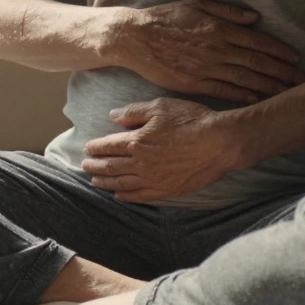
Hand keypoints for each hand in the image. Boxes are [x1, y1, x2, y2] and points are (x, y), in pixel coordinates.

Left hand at [81, 97, 239, 202]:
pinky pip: (140, 196)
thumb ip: (134, 112)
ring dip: (105, 182)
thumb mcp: (160, 107)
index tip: (87, 148)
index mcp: (137, 141)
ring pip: (121, 184)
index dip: (95, 147)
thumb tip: (113, 116)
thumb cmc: (191, 120)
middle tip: (85, 166)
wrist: (219, 142)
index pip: (108, 146)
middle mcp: (141, 163)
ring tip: (95, 182)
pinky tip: (118, 195)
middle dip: (95, 166)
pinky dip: (126, 197)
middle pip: (110, 166)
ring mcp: (153, 179)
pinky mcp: (167, 190)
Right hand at [115, 0, 304, 104]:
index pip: (258, 42)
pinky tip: (257, 99)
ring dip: (268, 86)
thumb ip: (227, 11)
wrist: (135, 38)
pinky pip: (224, 91)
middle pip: (257, 63)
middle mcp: (217, 49)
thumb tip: (255, 18)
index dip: (280, 52)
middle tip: (300, 80)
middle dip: (282, 72)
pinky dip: (243, 96)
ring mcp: (206, 68)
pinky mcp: (194, 84)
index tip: (296, 59)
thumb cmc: (165, 18)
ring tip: (286, 92)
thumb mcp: (197, 4)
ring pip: (245, 79)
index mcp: (220, 29)